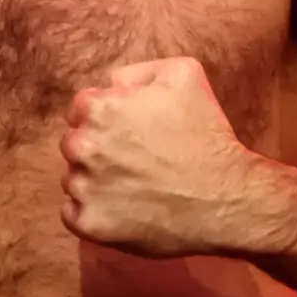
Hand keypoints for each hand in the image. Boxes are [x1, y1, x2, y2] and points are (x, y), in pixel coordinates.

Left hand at [63, 59, 275, 259]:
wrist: (223, 198)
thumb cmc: (205, 135)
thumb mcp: (184, 75)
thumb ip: (139, 72)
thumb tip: (113, 84)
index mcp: (98, 109)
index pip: (80, 109)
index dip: (105, 118)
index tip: (128, 133)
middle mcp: (82, 147)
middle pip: (74, 144)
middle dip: (97, 149)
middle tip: (133, 161)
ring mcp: (84, 188)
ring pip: (73, 179)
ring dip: (95, 181)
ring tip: (133, 187)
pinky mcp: (90, 224)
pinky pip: (73, 214)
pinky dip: (92, 212)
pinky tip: (122, 210)